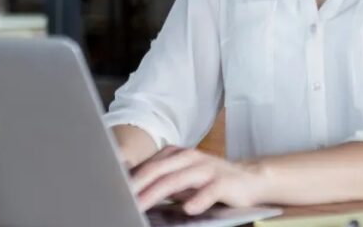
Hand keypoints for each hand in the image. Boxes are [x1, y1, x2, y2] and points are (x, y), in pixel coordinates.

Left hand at [130, 146, 267, 214]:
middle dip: (138, 186)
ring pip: (178, 179)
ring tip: (141, 205)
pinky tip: (189, 208)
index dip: (130, 179)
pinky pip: (210, 190)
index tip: (113, 191)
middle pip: (158, 170)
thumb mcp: (182, 177)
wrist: (249, 178)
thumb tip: (130, 188)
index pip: (149, 166)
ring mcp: (207, 168)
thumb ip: (160, 180)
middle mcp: (190, 158)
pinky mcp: (224, 181)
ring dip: (158, 192)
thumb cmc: (210, 180)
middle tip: (121, 200)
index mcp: (177, 154)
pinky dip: (199, 198)